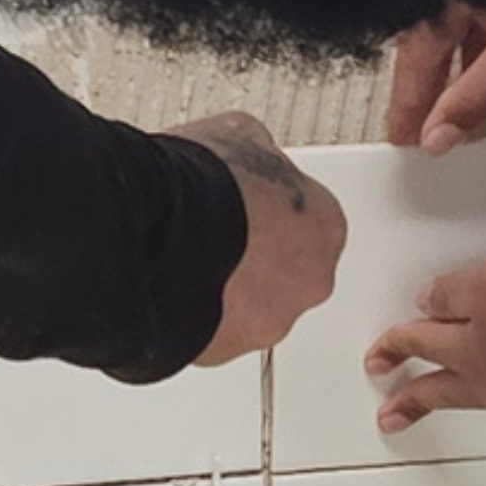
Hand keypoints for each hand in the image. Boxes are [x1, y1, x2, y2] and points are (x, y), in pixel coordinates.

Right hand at [176, 111, 346, 365]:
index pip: (311, 222)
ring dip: (230, 287)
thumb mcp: (240, 135)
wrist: (160, 231)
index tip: (251, 205)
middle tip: (221, 233)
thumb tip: (250, 158)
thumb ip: (260, 155)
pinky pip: (217, 331)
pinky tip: (176, 282)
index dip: (275, 212)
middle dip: (258, 256)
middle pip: (290, 271)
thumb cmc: (205, 185)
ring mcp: (270, 321)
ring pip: (254, 306)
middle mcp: (309, 282)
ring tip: (190, 256)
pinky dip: (199, 313)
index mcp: (325, 226)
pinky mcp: (226, 350)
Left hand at [365, 254, 485, 434]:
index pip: (416, 343)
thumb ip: (452, 293)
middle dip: (408, 401)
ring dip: (452, 396)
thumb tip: (426, 301)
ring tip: (446, 396)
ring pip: (474, 394)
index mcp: (463, 349)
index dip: (393, 346)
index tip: (376, 359)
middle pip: (436, 390)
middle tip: (389, 414)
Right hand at [384, 0, 485, 153]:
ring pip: (470, 38)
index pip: (414, 61)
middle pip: (437, 48)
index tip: (403, 139)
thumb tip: (438, 136)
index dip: (409, 105)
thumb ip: (475, 98)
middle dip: (441, 97)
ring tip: (484, 127)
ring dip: (477, 83)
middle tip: (431, 136)